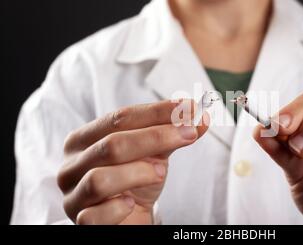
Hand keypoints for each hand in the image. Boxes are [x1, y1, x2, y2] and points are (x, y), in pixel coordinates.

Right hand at [58, 99, 208, 223]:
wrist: (130, 218)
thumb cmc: (137, 181)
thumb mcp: (155, 153)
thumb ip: (173, 134)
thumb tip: (201, 116)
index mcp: (84, 139)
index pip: (119, 118)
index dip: (156, 112)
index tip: (188, 108)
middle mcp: (72, 165)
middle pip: (111, 145)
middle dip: (155, 138)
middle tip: (188, 135)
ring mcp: (73, 195)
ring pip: (100, 179)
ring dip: (138, 173)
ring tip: (160, 173)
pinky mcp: (81, 222)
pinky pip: (97, 215)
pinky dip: (119, 208)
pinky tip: (132, 204)